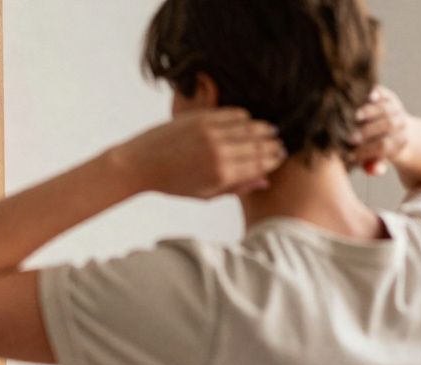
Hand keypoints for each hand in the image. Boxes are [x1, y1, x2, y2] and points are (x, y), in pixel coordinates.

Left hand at [108, 108, 285, 198]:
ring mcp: (210, 132)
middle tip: (279, 144)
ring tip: (270, 131)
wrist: (139, 164)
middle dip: (272, 144)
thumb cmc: (171, 184)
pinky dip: (244, 117)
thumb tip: (265, 180)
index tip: (281, 157)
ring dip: (263, 129)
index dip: (273, 159)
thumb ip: (237, 188)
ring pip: (249, 127)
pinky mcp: (200, 117)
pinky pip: (232, 114)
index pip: (260, 164)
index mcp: (222, 174)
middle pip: (259, 145)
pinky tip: (248, 120)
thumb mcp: (205, 194)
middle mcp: (220, 152)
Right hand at [349, 86, 410, 175]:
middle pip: (388, 125)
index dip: (367, 151)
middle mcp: (402, 122)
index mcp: (401, 140)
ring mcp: (396, 106)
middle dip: (367, 131)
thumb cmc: (375, 149)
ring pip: (384, 107)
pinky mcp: (387, 94)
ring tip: (352, 118)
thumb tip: (373, 171)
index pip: (385, 145)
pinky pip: (380, 92)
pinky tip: (356, 98)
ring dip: (368, 112)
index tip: (350, 156)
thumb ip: (374, 165)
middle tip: (350, 137)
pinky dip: (370, 93)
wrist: (390, 129)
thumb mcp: (375, 160)